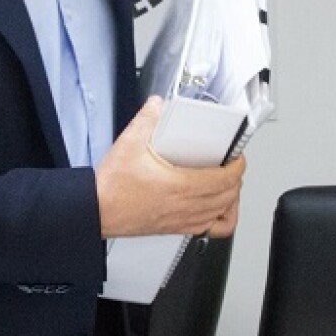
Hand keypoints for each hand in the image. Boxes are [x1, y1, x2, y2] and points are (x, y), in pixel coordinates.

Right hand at [95, 97, 245, 239]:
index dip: (238, 165)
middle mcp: (186, 206)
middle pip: (229, 195)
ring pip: (223, 213)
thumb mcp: (129, 143)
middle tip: (231, 163)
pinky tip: (214, 208)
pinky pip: (210, 230)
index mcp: (181, 186)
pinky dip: (219, 219)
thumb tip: (158, 106)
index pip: (226, 179)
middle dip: (236, 178)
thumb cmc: (111, 187)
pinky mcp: (175, 228)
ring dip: (230, 197)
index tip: (237, 155)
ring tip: (226, 183)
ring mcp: (182, 220)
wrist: (96, 210)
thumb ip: (147, 119)